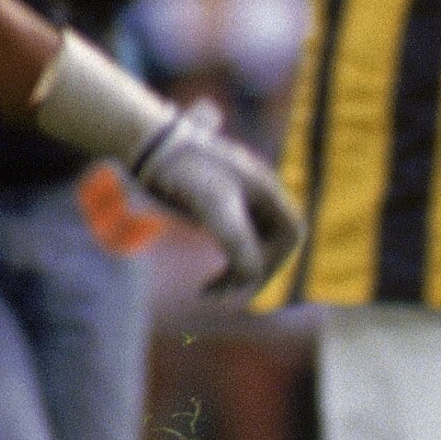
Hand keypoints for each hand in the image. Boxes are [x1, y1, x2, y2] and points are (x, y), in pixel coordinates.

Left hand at [132, 100, 302, 294]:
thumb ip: (237, 240)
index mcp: (266, 189)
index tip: (248, 281)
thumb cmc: (182, 171)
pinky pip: (235, 240)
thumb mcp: (211, 206)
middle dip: (253, 271)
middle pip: (274, 243)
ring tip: (209, 291)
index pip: (291, 234)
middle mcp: (259, 193)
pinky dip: (226, 261)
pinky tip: (208, 276)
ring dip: (238, 270)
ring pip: (254, 244)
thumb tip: (254, 275)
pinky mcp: (220, 203)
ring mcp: (241, 198)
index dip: (277, 261)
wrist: (148, 145)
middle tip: (223, 294)